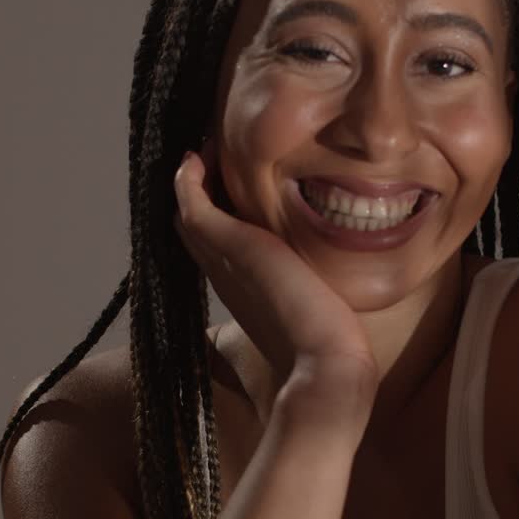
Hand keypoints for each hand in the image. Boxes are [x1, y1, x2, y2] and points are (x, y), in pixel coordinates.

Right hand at [173, 141, 379, 428]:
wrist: (327, 365)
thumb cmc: (330, 350)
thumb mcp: (315, 313)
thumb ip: (312, 293)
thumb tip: (330, 295)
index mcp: (244, 290)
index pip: (215, 246)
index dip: (214, 216)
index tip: (224, 186)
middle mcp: (226, 276)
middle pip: (194, 228)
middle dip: (198, 194)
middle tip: (207, 160)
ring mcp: (224, 262)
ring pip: (188, 215)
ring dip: (192, 183)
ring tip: (202, 153)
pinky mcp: (233, 247)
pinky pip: (193, 207)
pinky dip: (188, 183)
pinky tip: (195, 160)